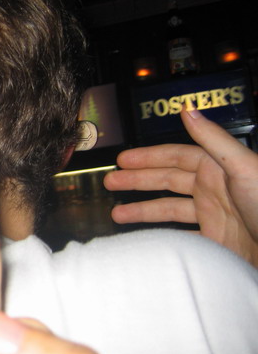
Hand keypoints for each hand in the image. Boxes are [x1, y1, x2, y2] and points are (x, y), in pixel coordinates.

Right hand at [105, 108, 257, 267]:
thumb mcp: (244, 167)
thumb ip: (213, 139)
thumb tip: (188, 110)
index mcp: (218, 169)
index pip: (175, 157)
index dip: (148, 157)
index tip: (123, 159)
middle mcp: (214, 190)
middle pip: (167, 181)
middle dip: (137, 180)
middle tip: (110, 181)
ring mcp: (215, 217)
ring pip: (170, 209)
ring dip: (143, 209)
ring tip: (117, 213)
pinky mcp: (217, 243)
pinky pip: (182, 235)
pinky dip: (163, 234)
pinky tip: (147, 237)